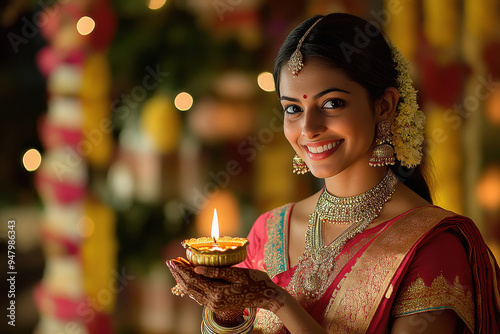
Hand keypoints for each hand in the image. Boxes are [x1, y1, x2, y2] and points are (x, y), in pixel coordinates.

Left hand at [166, 257, 284, 312]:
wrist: (267, 296)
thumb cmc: (255, 281)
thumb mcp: (237, 273)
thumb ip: (216, 271)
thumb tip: (197, 267)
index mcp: (217, 293)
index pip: (193, 280)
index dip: (181, 270)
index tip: (172, 260)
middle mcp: (213, 302)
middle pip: (189, 287)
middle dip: (178, 274)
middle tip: (169, 262)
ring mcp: (215, 305)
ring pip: (193, 292)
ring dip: (184, 280)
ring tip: (176, 268)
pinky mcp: (218, 304)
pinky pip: (200, 295)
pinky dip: (192, 285)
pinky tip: (189, 278)